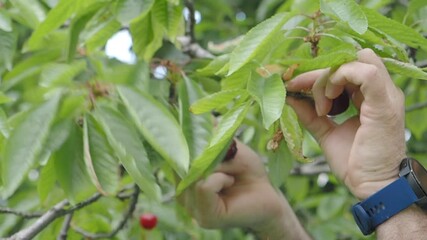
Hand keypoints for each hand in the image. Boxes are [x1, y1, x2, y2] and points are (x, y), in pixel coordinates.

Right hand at [179, 140, 308, 238]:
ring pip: (192, 175)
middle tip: (226, 160)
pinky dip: (220, 178)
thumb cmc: (248, 172)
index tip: (199, 134)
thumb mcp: (229, 148)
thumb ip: (210, 135)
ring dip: (217, 168)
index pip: (173, 156)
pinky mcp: (205, 217)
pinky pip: (203, 186)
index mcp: (184, 177)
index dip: (184, 143)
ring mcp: (192, 208)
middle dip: (205, 156)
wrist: (269, 195)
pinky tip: (229, 182)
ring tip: (230, 175)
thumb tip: (197, 114)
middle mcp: (183, 194)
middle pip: (182, 165)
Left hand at [286, 48, 405, 199]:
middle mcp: (380, 91)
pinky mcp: (385, 103)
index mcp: (369, 97)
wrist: (371, 186)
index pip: (344, 69)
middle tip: (301, 91)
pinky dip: (341, 78)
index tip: (293, 86)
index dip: (317, 74)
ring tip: (322, 106)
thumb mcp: (326, 132)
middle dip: (319, 74)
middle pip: (348, 61)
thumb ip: (310, 114)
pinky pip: (366, 73)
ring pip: (355, 61)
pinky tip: (329, 100)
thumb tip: (290, 97)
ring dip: (330, 77)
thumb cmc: (353, 162)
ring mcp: (386, 95)